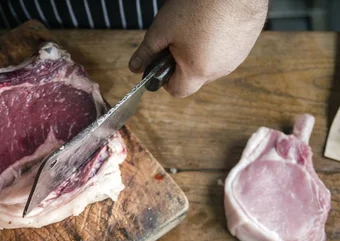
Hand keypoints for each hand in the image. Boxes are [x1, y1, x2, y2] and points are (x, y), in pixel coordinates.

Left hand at [129, 0, 267, 97]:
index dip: (165, 78)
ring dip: (200, 53)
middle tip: (179, 37)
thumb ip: (147, 52)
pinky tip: (212, 23)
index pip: (177, 91)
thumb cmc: (198, 5)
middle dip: (182, 62)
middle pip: (194, 78)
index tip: (163, 59)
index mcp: (198, 71)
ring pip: (210, 65)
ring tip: (197, 27)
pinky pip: (225, 52)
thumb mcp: (163, 29)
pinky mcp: (247, 45)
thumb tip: (135, 67)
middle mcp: (221, 70)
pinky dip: (216, 43)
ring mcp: (237, 58)